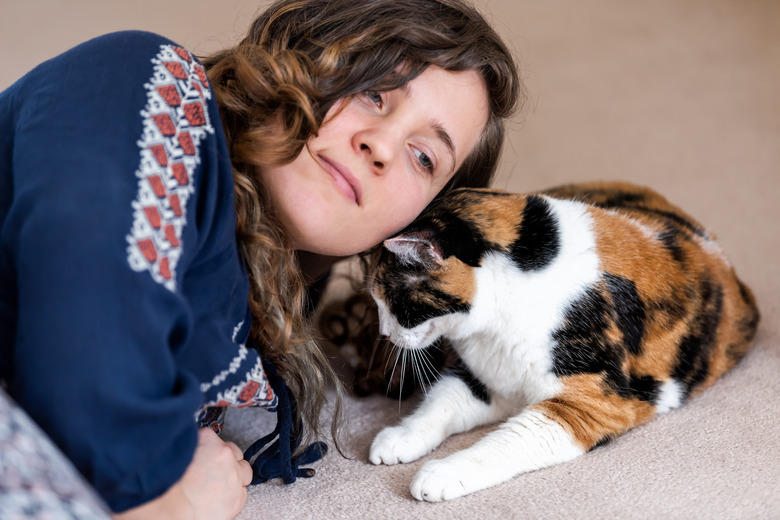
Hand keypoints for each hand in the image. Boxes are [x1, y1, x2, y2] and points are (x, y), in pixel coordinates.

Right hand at [114, 428, 252, 519]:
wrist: (170, 512)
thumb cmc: (163, 488)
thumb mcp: (172, 455)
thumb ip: (185, 447)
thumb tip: (187, 447)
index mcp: (207, 439)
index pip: (209, 436)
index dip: (203, 448)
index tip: (199, 455)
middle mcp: (224, 454)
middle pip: (231, 450)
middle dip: (223, 459)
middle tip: (209, 471)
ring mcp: (234, 475)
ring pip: (243, 469)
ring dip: (234, 474)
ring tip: (218, 485)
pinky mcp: (237, 497)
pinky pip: (243, 492)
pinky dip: (234, 494)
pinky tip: (221, 498)